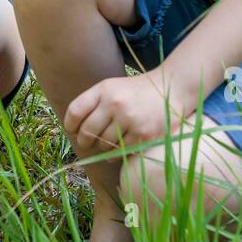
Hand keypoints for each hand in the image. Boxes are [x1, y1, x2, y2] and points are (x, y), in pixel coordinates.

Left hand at [64, 72, 186, 157]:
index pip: (75, 110)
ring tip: (107, 142)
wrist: (171, 89)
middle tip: (87, 142)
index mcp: (104, 89)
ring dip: (101, 147)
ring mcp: (129, 119)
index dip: (69, 124)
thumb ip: (93, 103)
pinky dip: (115, 154)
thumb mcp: (112, 87)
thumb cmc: (136, 91)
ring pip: (103, 144)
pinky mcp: (143, 134)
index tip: (72, 130)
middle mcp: (115, 103)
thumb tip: (73, 129)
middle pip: (86, 131)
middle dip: (84, 141)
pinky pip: (119, 152)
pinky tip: (118, 148)